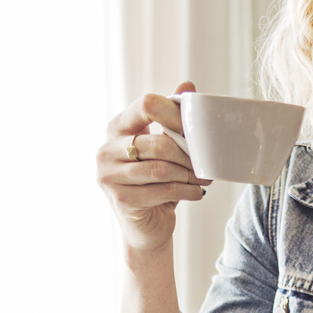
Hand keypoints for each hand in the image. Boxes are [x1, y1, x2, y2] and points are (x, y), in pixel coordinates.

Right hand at [97, 81, 211, 250]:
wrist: (146, 226)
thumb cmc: (156, 182)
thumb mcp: (164, 147)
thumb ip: (171, 117)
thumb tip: (187, 86)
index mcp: (117, 127)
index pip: (146, 104)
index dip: (175, 114)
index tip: (194, 130)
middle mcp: (106, 149)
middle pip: (158, 142)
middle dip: (188, 155)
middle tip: (205, 163)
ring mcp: (109, 175)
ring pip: (161, 168)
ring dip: (189, 174)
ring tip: (202, 179)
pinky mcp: (120, 198)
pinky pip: (163, 189)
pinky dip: (186, 191)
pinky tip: (196, 192)